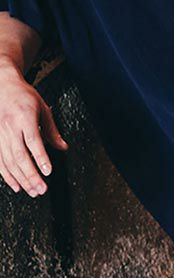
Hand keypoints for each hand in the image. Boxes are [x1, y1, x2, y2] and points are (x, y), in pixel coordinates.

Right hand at [0, 67, 67, 196]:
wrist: (2, 87)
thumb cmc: (23, 97)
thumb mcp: (43, 109)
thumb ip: (52, 130)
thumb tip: (63, 147)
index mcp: (24, 118)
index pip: (33, 141)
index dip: (40, 158)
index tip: (48, 171)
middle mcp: (10, 128)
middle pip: (20, 156)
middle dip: (31, 175)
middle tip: (41, 189)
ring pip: (8, 162)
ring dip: (21, 179)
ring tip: (32, 191)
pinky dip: (7, 176)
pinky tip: (16, 186)